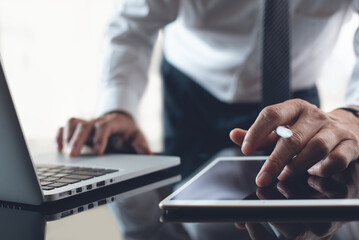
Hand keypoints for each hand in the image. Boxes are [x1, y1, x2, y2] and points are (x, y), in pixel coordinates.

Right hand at [56, 112, 151, 156]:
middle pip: (85, 125)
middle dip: (77, 140)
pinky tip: (59, 149)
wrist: (118, 118)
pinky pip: (65, 126)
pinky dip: (59, 135)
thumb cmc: (126, 130)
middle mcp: (97, 121)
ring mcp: (87, 123)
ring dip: (67, 136)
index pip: (105, 127)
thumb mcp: (137, 135)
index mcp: (112, 122)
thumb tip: (148, 154)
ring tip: (65, 152)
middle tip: (73, 155)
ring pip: (73, 122)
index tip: (98, 153)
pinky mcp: (79, 127)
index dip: (100, 138)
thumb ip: (141, 144)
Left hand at [230, 99, 358, 186]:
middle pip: (292, 137)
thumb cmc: (305, 130)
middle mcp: (314, 115)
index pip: (271, 114)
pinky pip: (338, 158)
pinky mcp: (350, 144)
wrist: (346, 126)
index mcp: (293, 107)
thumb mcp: (281, 128)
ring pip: (316, 147)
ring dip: (298, 165)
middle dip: (275, 161)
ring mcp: (334, 129)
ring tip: (285, 176)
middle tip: (262, 178)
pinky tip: (314, 173)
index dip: (256, 132)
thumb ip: (259, 134)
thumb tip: (233, 135)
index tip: (245, 150)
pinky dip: (324, 169)